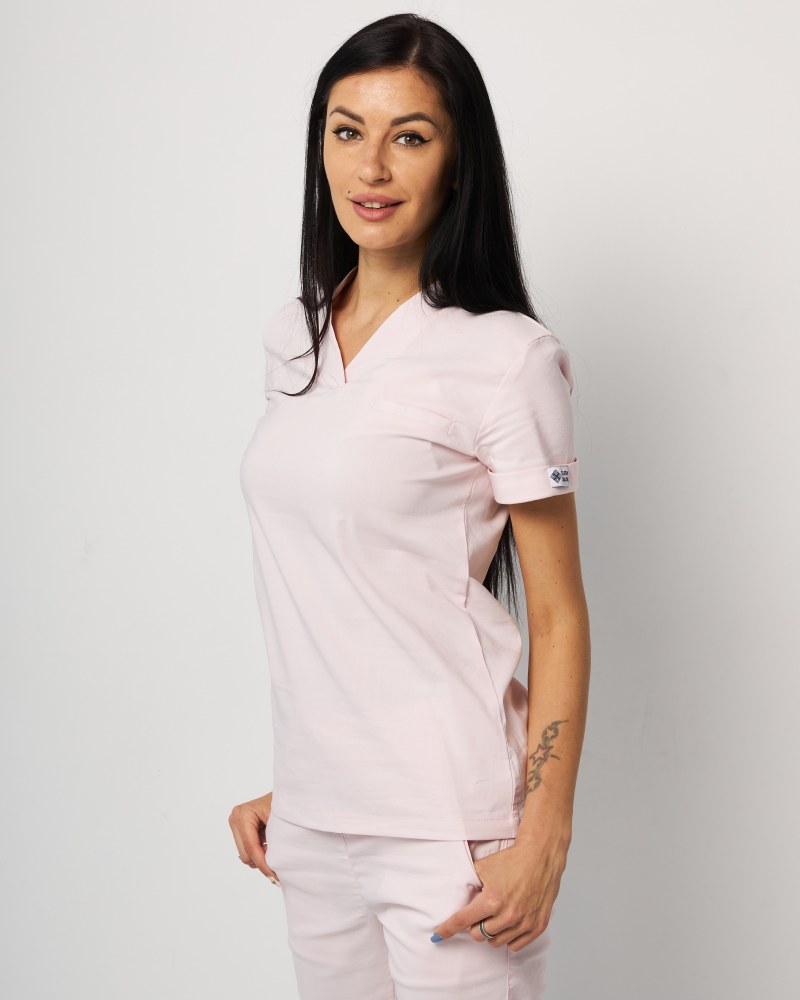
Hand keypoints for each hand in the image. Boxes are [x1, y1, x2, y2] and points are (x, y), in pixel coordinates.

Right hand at [228, 791, 280, 883]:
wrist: (286, 794)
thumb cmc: (285, 804)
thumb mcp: (280, 823)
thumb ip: (274, 842)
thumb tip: (273, 866)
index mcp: (242, 815)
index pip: (251, 848)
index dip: (263, 864)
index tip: (275, 876)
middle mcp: (235, 819)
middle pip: (246, 855)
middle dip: (262, 862)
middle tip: (279, 868)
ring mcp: (235, 825)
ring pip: (246, 856)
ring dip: (261, 858)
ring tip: (276, 851)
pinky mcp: (239, 830)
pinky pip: (247, 850)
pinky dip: (259, 853)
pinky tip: (269, 848)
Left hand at [432, 831, 568, 951]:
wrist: (540, 855)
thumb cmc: (511, 860)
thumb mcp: (483, 868)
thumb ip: (470, 886)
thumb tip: (458, 900)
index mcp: (492, 899)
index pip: (463, 920)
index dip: (448, 929)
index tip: (438, 936)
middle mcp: (508, 914)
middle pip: (478, 935)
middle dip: (475, 925)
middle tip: (481, 913)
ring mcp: (524, 922)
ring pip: (496, 942)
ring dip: (491, 932)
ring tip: (495, 916)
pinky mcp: (537, 926)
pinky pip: (515, 945)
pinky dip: (508, 938)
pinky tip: (508, 924)